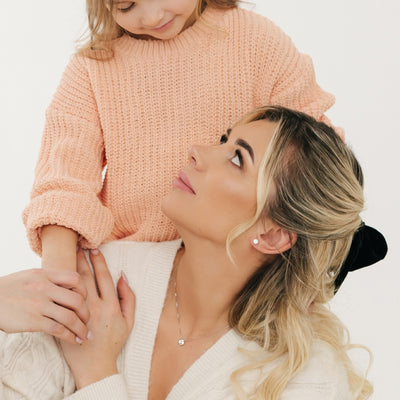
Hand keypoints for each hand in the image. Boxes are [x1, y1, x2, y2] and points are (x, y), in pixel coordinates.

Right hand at [0, 268, 89, 343]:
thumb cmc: (10, 288)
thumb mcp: (31, 276)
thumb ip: (50, 279)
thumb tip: (69, 285)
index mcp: (45, 275)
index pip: (75, 279)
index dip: (84, 290)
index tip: (85, 300)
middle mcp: (44, 288)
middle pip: (77, 299)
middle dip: (86, 312)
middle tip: (88, 320)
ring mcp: (39, 305)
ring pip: (70, 317)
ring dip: (81, 328)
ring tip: (85, 334)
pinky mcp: (33, 321)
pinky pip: (58, 330)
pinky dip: (70, 336)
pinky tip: (74, 340)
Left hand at [61, 249, 134, 388]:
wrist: (95, 365)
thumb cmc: (113, 341)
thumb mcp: (129, 320)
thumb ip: (128, 296)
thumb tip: (123, 275)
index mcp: (111, 305)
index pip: (103, 276)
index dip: (99, 261)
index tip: (94, 249)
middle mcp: (94, 306)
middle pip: (86, 277)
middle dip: (81, 260)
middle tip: (77, 246)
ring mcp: (80, 313)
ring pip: (74, 286)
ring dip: (71, 269)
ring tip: (67, 256)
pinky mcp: (68, 320)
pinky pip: (65, 298)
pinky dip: (62, 286)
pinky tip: (59, 276)